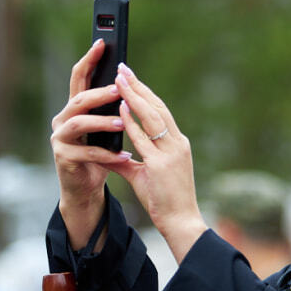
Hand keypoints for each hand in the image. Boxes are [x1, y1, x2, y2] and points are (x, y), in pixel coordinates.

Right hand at [50, 39, 132, 249]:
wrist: (84, 189)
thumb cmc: (98, 156)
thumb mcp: (105, 129)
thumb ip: (110, 108)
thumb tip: (128, 82)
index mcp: (74, 108)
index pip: (80, 77)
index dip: (89, 59)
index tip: (102, 43)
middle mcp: (62, 119)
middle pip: (79, 98)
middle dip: (99, 91)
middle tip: (118, 88)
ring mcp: (60, 139)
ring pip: (78, 123)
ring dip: (101, 121)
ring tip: (121, 121)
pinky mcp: (63, 158)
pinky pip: (86, 153)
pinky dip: (107, 154)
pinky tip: (124, 156)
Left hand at [107, 63, 207, 262]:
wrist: (181, 222)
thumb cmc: (166, 200)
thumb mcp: (145, 176)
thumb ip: (128, 162)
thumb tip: (109, 154)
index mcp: (177, 144)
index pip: (161, 111)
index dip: (145, 93)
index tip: (131, 78)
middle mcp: (177, 144)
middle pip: (157, 107)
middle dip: (139, 86)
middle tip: (123, 68)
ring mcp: (171, 153)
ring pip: (152, 117)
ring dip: (135, 96)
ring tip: (120, 79)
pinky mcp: (161, 165)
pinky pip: (144, 139)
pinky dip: (133, 122)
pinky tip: (121, 108)